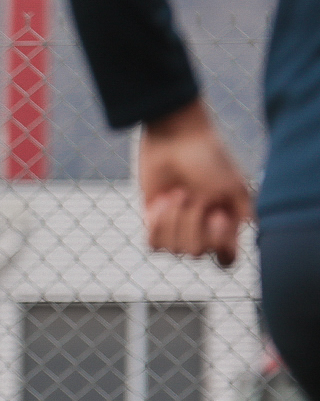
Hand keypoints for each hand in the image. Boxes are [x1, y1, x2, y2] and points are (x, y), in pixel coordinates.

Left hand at [138, 97, 252, 267]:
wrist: (174, 141)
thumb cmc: (209, 159)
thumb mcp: (233, 186)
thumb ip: (244, 216)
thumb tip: (246, 240)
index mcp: (227, 225)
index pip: (225, 260)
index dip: (220, 247)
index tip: (218, 216)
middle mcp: (204, 231)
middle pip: (195, 253)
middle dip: (191, 221)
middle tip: (193, 194)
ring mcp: (178, 229)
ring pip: (173, 250)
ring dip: (173, 218)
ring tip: (178, 193)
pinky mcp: (155, 224)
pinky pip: (153, 245)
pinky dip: (157, 223)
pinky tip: (161, 201)